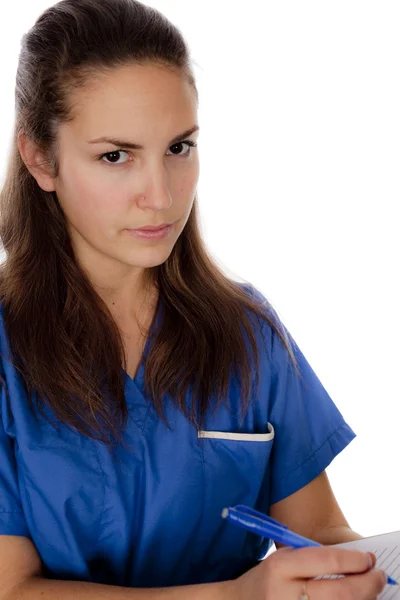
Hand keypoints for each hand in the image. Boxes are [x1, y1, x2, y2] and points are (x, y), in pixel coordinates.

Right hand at [230, 546, 386, 599]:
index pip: (326, 561)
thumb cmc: (269, 579)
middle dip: (367, 584)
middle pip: (340, 593)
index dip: (354, 560)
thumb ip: (313, 559)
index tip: (368, 559)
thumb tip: (358, 562)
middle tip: (378, 576)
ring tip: (369, 590)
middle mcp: (285, 595)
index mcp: (280, 567)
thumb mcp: (283, 560)